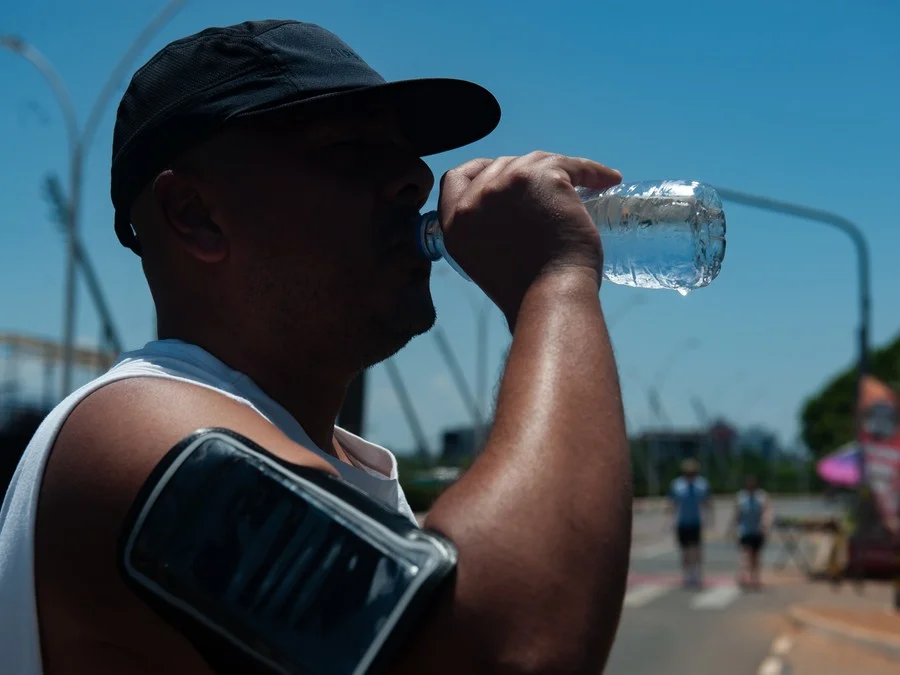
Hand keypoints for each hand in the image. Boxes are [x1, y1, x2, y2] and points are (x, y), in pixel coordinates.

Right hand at [437, 152, 621, 321]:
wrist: (550, 297)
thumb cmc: (525, 291)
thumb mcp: (484, 259)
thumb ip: (485, 231)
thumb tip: (509, 211)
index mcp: (455, 223)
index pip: (456, 178)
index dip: (479, 173)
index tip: (503, 181)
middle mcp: (474, 200)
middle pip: (500, 165)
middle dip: (525, 173)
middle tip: (550, 189)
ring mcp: (506, 185)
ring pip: (536, 161)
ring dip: (560, 171)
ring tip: (585, 184)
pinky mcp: (541, 178)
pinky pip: (571, 164)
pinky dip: (591, 171)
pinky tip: (607, 180)